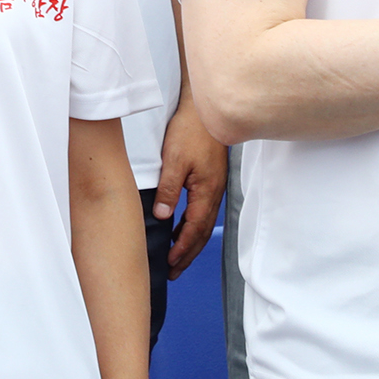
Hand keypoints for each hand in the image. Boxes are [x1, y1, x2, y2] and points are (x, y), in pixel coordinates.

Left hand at [153, 96, 226, 278]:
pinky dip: (193, 223)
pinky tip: (182, 225)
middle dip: (188, 252)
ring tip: (178, 255)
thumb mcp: (175, 160)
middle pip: (202, 231)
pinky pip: (203, 209)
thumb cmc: (191, 130)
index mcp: (207, 191)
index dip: (183, 248)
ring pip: (204, 221)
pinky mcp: (211, 178)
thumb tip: (163, 216)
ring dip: (190, 240)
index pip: (194, 229)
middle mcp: (214, 192)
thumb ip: (169, 189)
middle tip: (174, 270)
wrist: (205, 108)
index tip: (171, 264)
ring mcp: (214, 185)